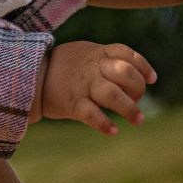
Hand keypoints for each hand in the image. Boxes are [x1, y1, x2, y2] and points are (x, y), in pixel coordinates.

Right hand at [37, 41, 155, 135]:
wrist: (31, 76)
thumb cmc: (62, 65)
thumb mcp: (84, 52)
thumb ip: (105, 58)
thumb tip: (132, 70)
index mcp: (97, 53)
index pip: (126, 53)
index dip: (142, 65)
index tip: (151, 79)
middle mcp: (93, 68)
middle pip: (124, 73)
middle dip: (137, 87)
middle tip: (137, 98)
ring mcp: (83, 86)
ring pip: (113, 95)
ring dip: (129, 109)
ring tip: (138, 119)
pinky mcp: (73, 103)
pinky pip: (92, 114)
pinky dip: (104, 124)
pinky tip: (113, 130)